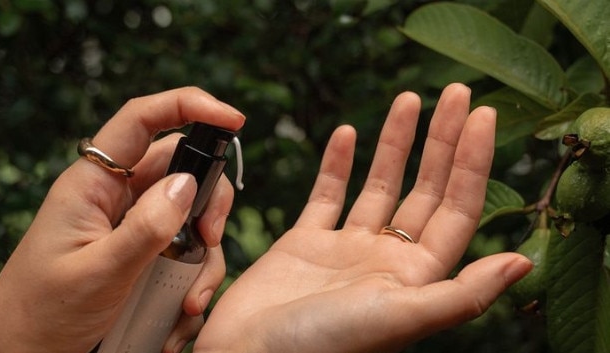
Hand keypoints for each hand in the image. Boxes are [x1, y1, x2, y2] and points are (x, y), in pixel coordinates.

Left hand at [0, 87, 244, 352]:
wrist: (28, 352)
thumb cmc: (44, 311)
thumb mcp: (98, 271)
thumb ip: (146, 227)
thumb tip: (188, 183)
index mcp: (93, 183)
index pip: (141, 120)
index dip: (188, 105)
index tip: (233, 119)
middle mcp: (118, 196)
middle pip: (183, 168)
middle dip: (210, 200)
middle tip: (209, 238)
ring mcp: (135, 224)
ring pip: (192, 212)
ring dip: (204, 252)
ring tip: (190, 295)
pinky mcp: (147, 252)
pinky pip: (187, 249)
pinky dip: (195, 277)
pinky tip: (181, 309)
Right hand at [194, 83, 532, 352]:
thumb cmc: (321, 347)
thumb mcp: (398, 317)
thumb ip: (461, 293)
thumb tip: (524, 262)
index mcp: (415, 278)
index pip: (456, 209)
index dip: (472, 162)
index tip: (483, 115)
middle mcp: (386, 260)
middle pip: (424, 189)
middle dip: (442, 140)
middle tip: (455, 92)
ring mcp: (346, 249)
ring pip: (379, 186)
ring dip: (395, 143)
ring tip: (407, 98)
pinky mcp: (306, 243)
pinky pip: (326, 196)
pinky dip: (336, 165)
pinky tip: (346, 133)